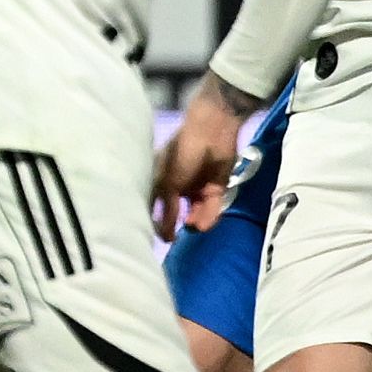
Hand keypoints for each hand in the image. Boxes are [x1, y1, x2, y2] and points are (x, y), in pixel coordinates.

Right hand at [156, 82, 252, 238]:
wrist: (213, 133)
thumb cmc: (182, 153)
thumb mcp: (169, 182)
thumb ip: (168, 208)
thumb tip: (165, 230)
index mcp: (161, 178)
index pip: (155, 203)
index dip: (155, 219)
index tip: (156, 235)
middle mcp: (178, 184)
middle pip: (176, 210)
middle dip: (176, 224)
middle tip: (175, 238)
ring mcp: (197, 187)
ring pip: (195, 210)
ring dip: (195, 220)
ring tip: (194, 227)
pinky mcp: (216, 188)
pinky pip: (212, 206)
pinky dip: (209, 216)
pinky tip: (205, 224)